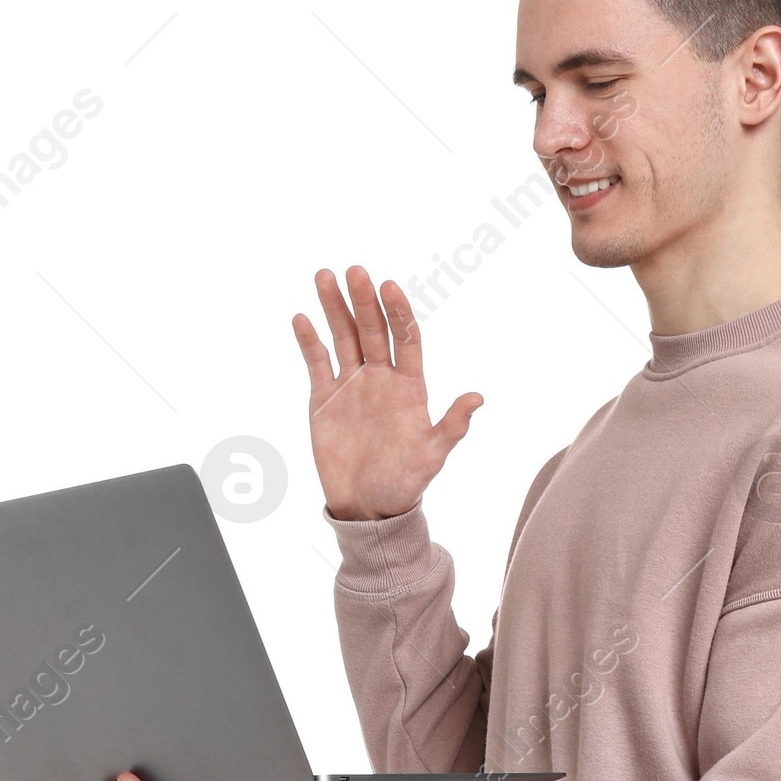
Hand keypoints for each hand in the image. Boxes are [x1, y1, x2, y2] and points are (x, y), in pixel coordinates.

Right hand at [291, 265, 481, 520]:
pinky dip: (309, 341)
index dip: (398, 312)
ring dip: (335, 308)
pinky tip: (302, 319)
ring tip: (324, 277)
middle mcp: (380, 378)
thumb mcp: (431, 457)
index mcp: (408, 386)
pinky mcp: (325, 398)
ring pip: (344, 337)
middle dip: (363, 301)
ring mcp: (351, 385)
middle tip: (355, 272)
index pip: (405, 338)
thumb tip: (478, 397)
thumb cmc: (404, 484)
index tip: (389, 287)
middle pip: (373, 329)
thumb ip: (452, 426)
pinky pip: (317, 363)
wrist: (367, 508)